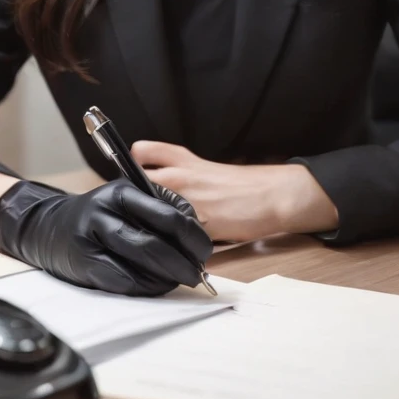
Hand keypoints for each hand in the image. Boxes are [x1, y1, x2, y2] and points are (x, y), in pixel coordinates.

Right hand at [0, 178, 212, 295]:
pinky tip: (153, 286)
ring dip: (167, 278)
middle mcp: (105, 210)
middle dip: (184, 263)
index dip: (194, 237)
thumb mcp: (127, 200)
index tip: (205, 252)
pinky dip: (144, 287)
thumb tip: (197, 234)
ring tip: (178, 281)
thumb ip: (161, 208)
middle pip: (156, 242)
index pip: (170, 214)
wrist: (49, 228)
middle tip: (197, 275)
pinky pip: (123, 281)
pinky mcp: (83, 262)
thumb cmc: (101, 216)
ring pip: (141, 263)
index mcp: (123, 190)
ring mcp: (91, 237)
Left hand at [131, 142, 338, 242]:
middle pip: (134, 182)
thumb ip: (176, 172)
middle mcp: (178, 175)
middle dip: (129, 198)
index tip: (129, 180)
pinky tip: (170, 246)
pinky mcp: (196, 225)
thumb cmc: (238, 184)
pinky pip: (169, 235)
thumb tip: (149, 187)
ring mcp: (185, 199)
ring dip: (143, 221)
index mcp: (180, 158)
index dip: (130, 167)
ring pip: (146, 210)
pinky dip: (165, 241)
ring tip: (150, 231)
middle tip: (134, 210)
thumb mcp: (202, 167)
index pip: (139, 152)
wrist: (269, 195)